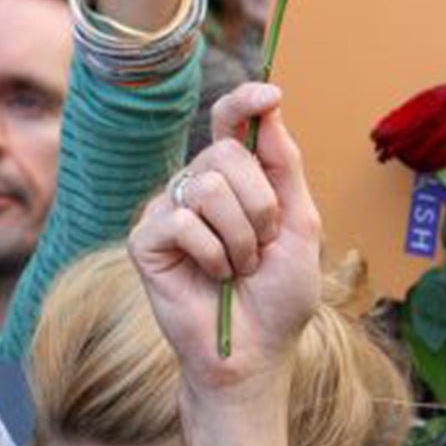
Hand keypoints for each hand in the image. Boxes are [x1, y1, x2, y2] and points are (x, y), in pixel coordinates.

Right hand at [129, 82, 321, 394]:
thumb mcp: (300, 225)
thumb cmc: (278, 295)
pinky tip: (211, 277)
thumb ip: (284, 166)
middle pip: (226, 156)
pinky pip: (183, 223)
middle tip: (260, 247)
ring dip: (239, 238)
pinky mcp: (145, 239)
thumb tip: (270, 103)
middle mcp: (194, 187)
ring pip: (206, 187)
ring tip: (237, 268)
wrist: (255, 352)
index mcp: (233, 180)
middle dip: (259, 207)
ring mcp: (166, 210)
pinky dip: (212, 256)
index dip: (243, 103)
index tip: (269, 94)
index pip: (230, 124)